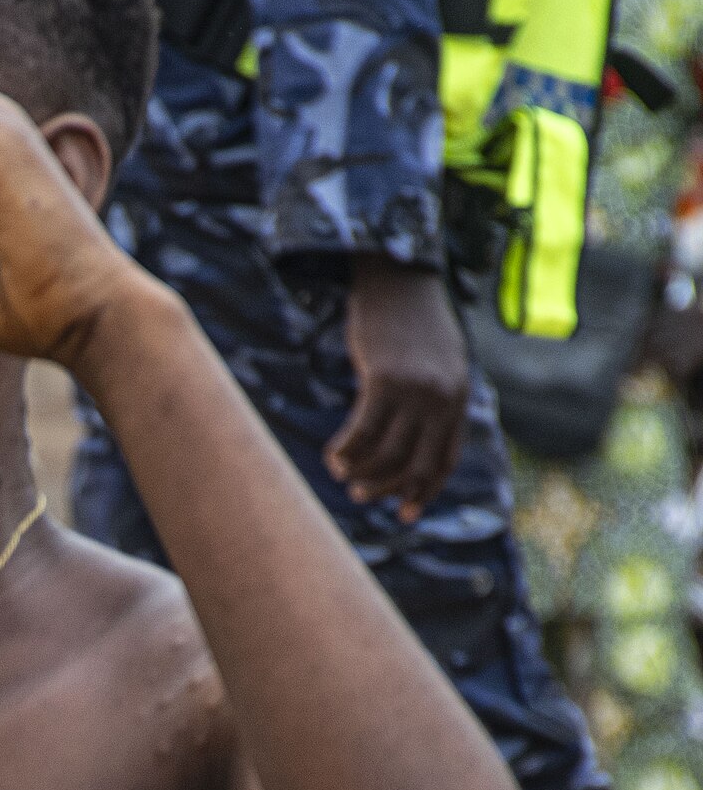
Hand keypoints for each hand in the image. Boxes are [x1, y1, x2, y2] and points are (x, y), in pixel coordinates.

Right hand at [329, 259, 470, 519]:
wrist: (400, 277)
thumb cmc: (413, 321)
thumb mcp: (436, 361)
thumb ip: (434, 397)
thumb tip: (415, 438)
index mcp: (457, 399)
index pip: (444, 462)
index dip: (423, 492)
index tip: (404, 512)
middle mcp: (441, 400)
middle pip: (415, 465)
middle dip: (386, 489)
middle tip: (360, 494)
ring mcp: (415, 391)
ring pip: (386, 454)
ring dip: (360, 473)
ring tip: (341, 474)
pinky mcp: (384, 380)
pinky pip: (362, 432)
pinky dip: (345, 452)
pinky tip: (333, 456)